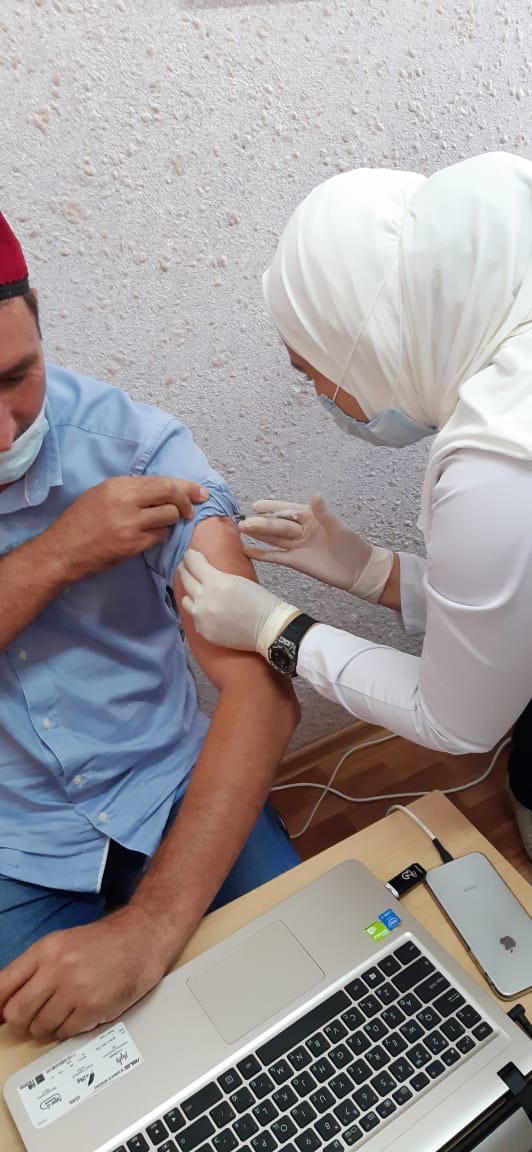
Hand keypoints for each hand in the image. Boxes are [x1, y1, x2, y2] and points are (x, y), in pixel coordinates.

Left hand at [0, 906, 169, 1039]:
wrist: (141, 938)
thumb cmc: (102, 943)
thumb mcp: (61, 944)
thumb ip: (32, 970)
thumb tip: (4, 1003)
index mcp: (45, 950)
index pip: (2, 986)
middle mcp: (56, 968)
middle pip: (16, 1013)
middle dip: (22, 1020)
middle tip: (34, 1016)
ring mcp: (75, 990)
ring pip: (39, 1027)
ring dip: (47, 1026)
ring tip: (63, 1011)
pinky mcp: (93, 1008)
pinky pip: (65, 1033)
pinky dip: (69, 1029)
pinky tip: (80, 1013)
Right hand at [50, 476, 208, 581]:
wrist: (65, 550)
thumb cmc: (81, 521)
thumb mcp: (101, 494)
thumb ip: (130, 490)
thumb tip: (162, 490)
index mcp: (118, 485)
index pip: (161, 481)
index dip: (184, 486)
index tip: (199, 492)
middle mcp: (126, 501)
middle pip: (170, 495)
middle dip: (186, 502)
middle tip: (191, 510)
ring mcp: (130, 525)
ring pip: (169, 517)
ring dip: (171, 520)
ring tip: (159, 523)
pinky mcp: (133, 545)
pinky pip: (159, 537)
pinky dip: (160, 535)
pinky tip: (149, 535)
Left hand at [178, 549, 299, 656]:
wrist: (269, 629)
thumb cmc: (260, 602)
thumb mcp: (238, 580)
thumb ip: (217, 575)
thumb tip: (204, 569)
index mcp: (216, 582)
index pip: (193, 563)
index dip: (189, 557)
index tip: (189, 555)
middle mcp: (204, 599)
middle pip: (185, 579)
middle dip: (185, 569)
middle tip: (186, 566)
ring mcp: (202, 617)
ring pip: (185, 600)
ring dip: (190, 593)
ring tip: (196, 591)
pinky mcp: (203, 631)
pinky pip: (194, 617)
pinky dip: (199, 611)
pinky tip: (206, 610)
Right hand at [240, 493, 393, 602]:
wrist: (358, 570)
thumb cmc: (352, 545)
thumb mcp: (338, 528)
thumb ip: (324, 513)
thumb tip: (315, 495)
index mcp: (311, 518)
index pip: (288, 511)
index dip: (272, 508)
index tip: (257, 505)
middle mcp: (301, 531)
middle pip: (278, 526)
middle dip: (261, 524)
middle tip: (244, 522)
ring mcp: (297, 546)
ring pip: (274, 539)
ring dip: (258, 536)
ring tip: (241, 531)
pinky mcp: (296, 561)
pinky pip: (276, 557)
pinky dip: (263, 554)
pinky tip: (249, 550)